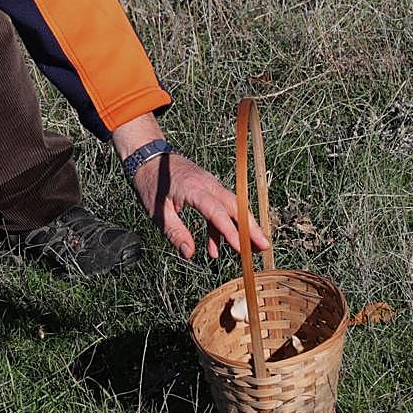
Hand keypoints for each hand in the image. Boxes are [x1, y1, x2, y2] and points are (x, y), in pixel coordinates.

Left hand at [112, 113, 269, 259]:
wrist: (148, 159)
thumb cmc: (151, 184)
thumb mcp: (157, 212)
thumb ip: (175, 233)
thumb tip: (189, 254)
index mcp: (193, 189)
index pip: (217, 212)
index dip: (230, 231)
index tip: (241, 248)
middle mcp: (207, 184)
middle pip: (235, 206)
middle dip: (250, 228)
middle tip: (264, 247)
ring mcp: (210, 185)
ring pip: (232, 206)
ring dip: (242, 228)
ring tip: (250, 251)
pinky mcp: (208, 188)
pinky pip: (220, 208)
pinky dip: (221, 227)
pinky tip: (215, 248)